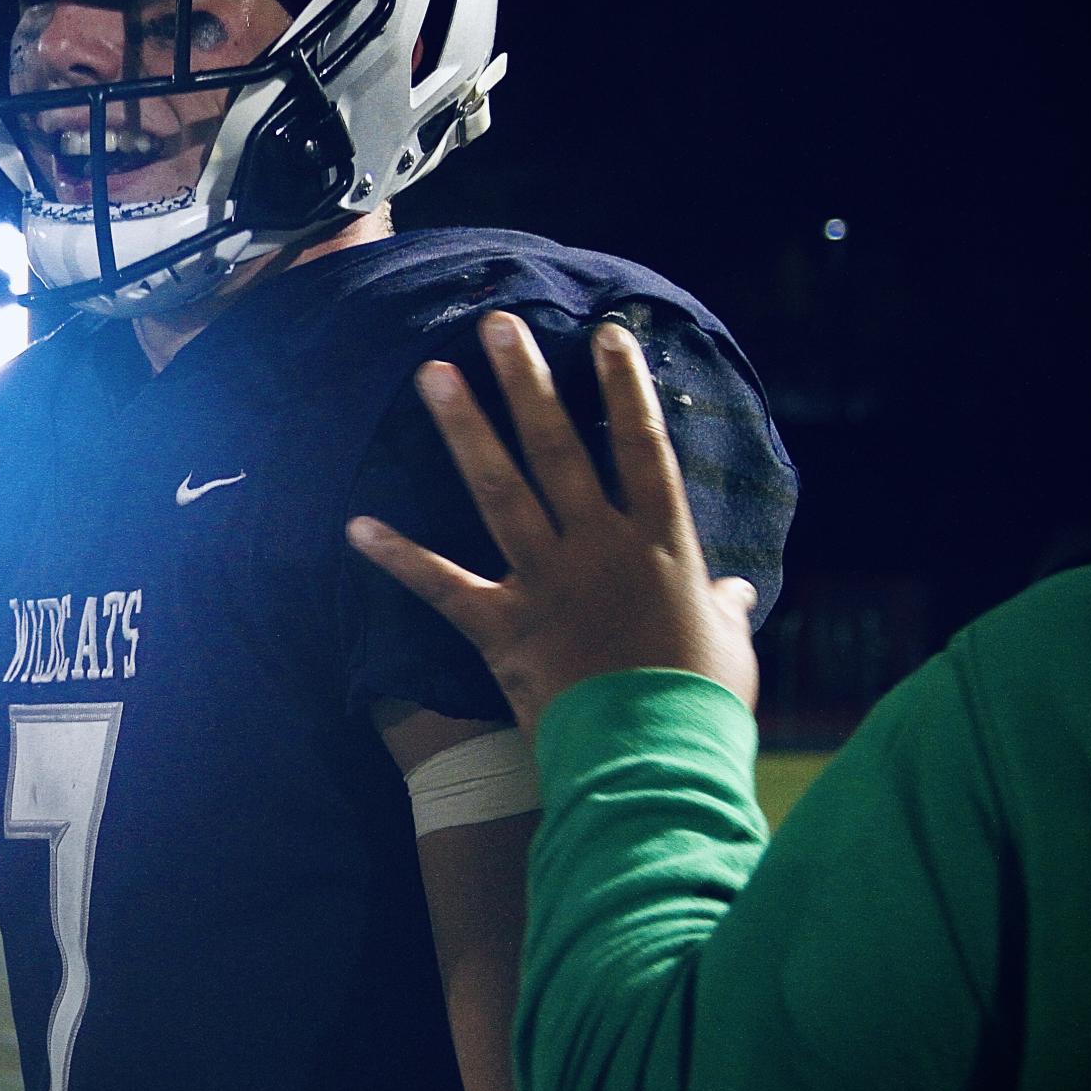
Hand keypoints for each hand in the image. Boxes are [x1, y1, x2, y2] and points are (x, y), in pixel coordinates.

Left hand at [347, 311, 759, 731]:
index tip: (606, 334)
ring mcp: (549, 584)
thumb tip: (734, 592)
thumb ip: (725, 608)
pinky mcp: (505, 631)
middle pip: (559, 447)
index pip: (644, 448)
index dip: (626, 388)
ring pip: (500, 490)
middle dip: (527, 381)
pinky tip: (356, 526)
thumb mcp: (730, 647)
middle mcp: (601, 549)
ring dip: (464, 429)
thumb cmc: (701, 707)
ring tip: (433, 375)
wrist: (657, 765)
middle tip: (496, 325)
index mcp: (663, 546)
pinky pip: (443, 587)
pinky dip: (399, 558)